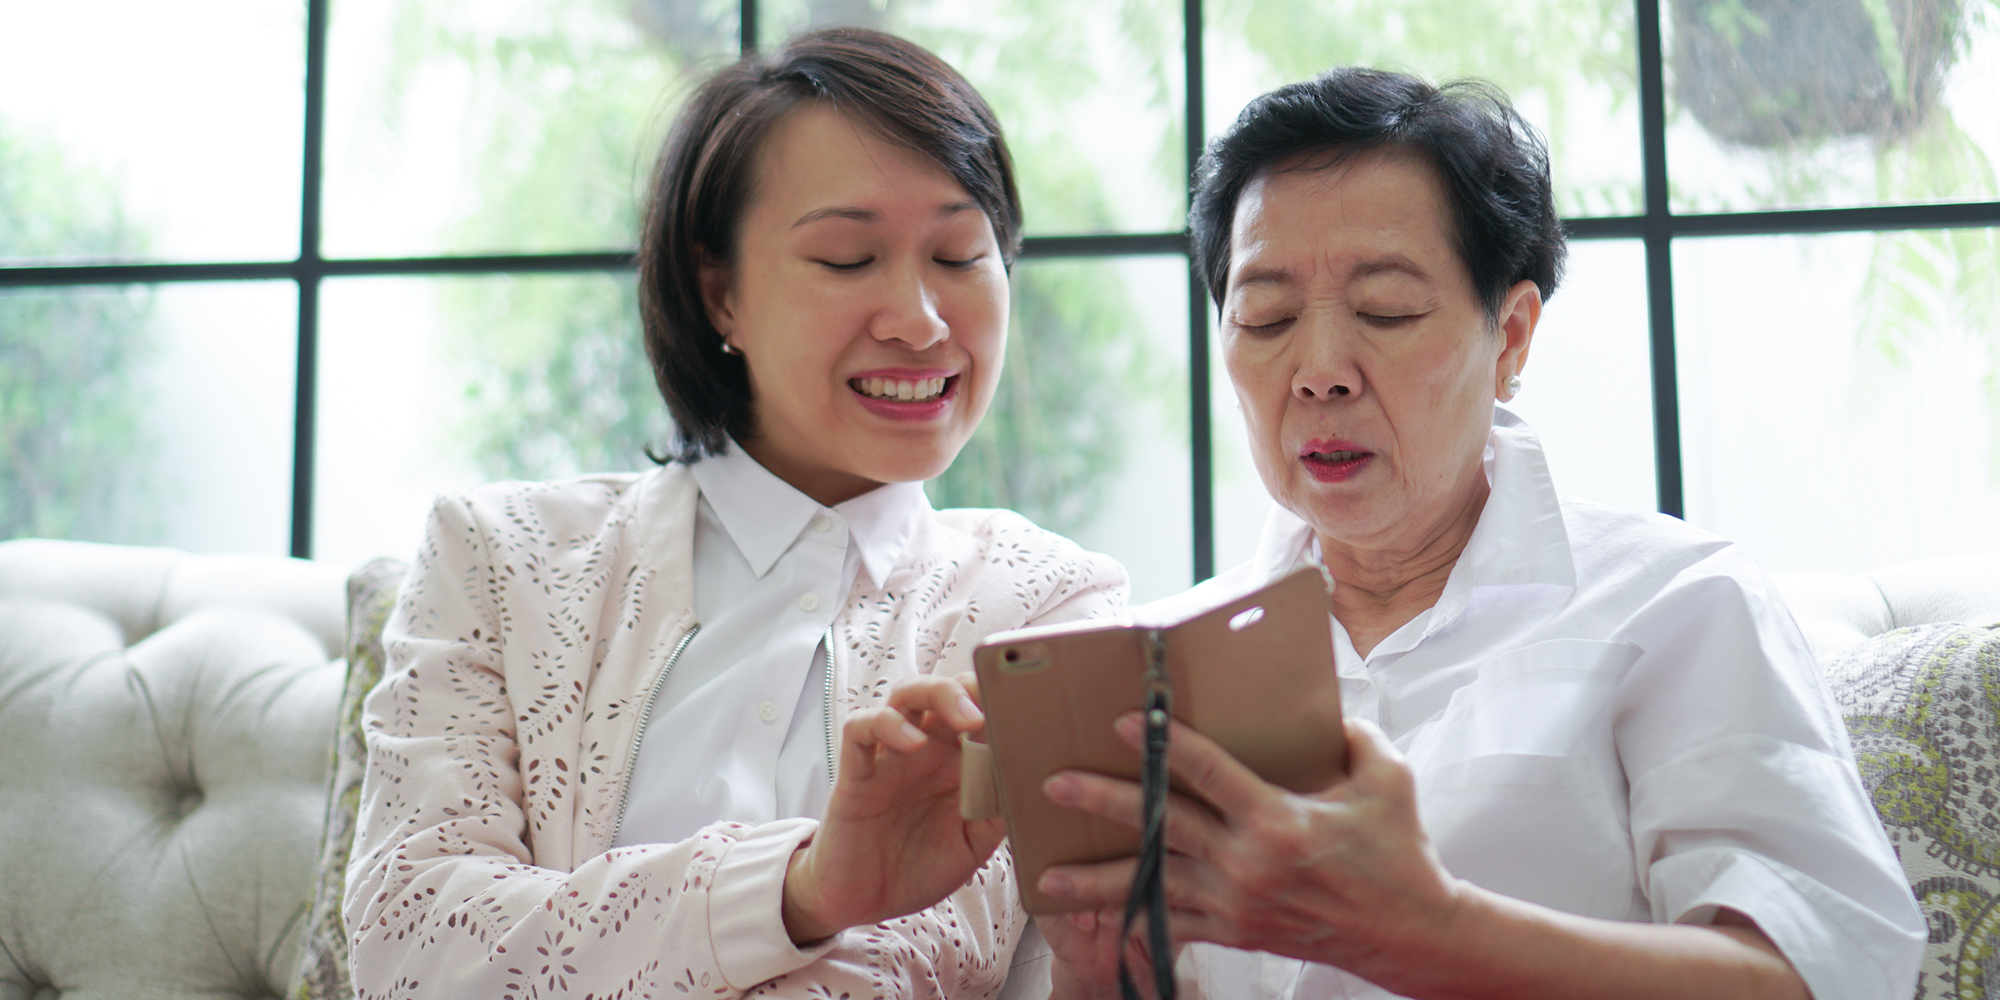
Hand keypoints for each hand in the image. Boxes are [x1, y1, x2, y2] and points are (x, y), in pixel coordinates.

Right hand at [782, 673, 1005, 942]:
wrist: (863, 903)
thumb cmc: (916, 868)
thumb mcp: (971, 844)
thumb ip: (997, 814)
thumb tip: (1034, 786)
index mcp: (953, 762)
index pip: (976, 710)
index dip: (998, 699)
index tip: (1028, 704)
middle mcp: (923, 751)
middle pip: (943, 690)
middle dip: (972, 686)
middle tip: (997, 704)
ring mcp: (888, 757)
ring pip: (905, 695)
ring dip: (937, 694)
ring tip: (968, 718)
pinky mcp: (855, 773)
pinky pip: (859, 729)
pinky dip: (885, 724)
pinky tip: (912, 743)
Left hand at [1034, 713, 1466, 981]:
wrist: (1407, 932)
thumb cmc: (1398, 851)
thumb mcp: (1388, 779)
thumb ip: (1352, 736)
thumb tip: (1322, 708)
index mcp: (1278, 820)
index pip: (1208, 772)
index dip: (1163, 744)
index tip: (1123, 720)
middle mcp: (1247, 863)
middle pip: (1162, 826)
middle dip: (1105, 802)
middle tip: (1057, 783)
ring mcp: (1236, 902)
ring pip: (1152, 884)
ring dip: (1097, 879)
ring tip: (1047, 875)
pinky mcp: (1235, 930)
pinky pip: (1174, 925)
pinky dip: (1133, 920)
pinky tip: (1094, 918)